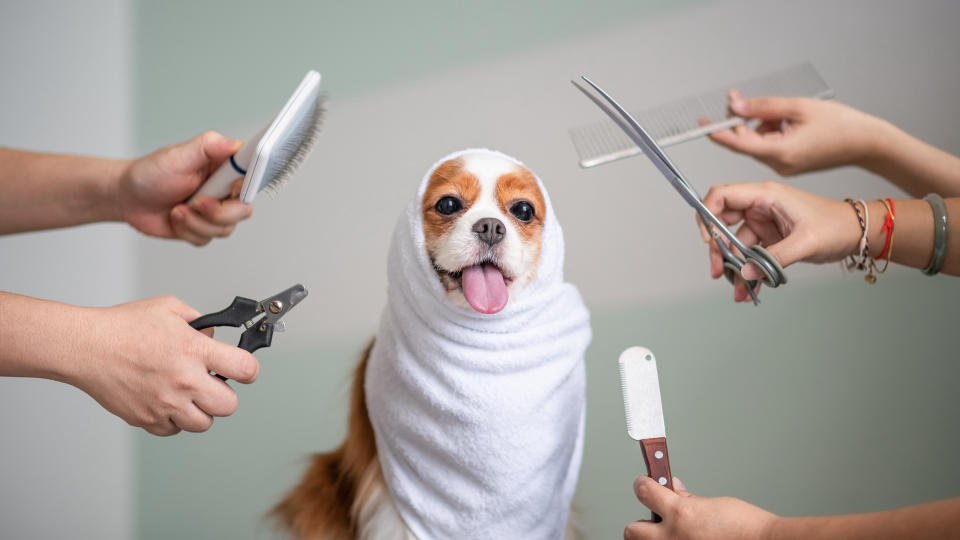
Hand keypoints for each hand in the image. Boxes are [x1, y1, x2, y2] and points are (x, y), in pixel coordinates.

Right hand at [69, 296, 259, 435]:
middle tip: (212, 384)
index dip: (249, 370)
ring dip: (201, 411)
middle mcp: (183, 380)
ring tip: (188, 394)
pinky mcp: (147, 419)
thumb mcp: (170, 309)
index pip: (244, 369)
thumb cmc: (123, 326)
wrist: (86, 347)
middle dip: (226, 395)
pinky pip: (174, 430)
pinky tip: (166, 401)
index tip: (245, 370)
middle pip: (230, 406)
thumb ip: (200, 322)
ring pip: (203, 424)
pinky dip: (174, 420)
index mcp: (194, 350)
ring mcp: (165, 403)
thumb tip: (215, 338)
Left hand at [117, 131, 252, 245]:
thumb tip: (234, 144)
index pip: (253, 177)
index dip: (248, 186)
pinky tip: (176, 218)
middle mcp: (224, 190)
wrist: (128, 198)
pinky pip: (207, 239)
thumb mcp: (178, 155)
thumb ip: (208, 146)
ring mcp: (215, 211)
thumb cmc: (151, 173)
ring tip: (177, 209)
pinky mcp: (204, 228)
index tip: (232, 190)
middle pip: (243, 210)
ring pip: (225, 228)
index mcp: (225, 168)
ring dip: (196, 222)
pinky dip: (187, 231)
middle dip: (217, 212)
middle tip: (196, 202)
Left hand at [624, 476, 777, 539]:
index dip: (643, 484)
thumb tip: (673, 489)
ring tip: (672, 535)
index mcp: (681, 514)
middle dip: (640, 523)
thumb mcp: (713, 504)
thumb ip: (687, 498)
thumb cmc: (747, 526)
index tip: (644, 483)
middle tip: (654, 519)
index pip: (644, 492)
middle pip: (632, 530)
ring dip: (654, 539)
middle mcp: (673, 537)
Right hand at [698, 182, 859, 301]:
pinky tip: (748, 288)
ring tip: (738, 287)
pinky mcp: (769, 238)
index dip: (708, 214)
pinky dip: (747, 271)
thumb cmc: (836, 225)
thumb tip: (745, 272)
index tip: (709, 239)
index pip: (722, 195)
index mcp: (766, 195)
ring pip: (734, 244)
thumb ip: (773, 258)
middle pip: (722, 222)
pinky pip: (750, 255)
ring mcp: (763, 223)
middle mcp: (760, 206)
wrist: (856, 234)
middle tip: (718, 271)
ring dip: (733, 266)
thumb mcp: (806, 241)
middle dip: (717, 248)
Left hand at [702, 90, 886, 175]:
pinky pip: (770, 145)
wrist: (868, 143)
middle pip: (747, 141)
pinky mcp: (789, 164)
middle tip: (743, 98)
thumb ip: (762, 107)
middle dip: (745, 120)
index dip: (718, 132)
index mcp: (781, 152)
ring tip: (789, 115)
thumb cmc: (842, 124)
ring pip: (759, 142)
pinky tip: (792, 123)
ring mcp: (784, 166)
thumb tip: (734, 106)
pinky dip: (774, 131)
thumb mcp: (798, 107)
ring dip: (764, 124)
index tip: (701, 123)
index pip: (739, 143)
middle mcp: (779, 164)